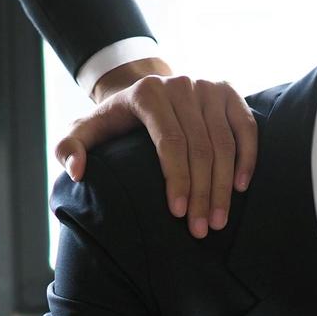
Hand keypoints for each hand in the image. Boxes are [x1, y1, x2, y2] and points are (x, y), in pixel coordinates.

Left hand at [56, 64, 257, 239]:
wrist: (147, 92)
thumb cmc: (117, 121)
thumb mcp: (85, 130)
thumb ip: (69, 147)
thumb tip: (76, 171)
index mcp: (147, 93)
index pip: (169, 142)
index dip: (177, 180)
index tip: (178, 214)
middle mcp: (180, 85)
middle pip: (200, 147)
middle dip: (202, 193)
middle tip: (202, 230)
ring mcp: (208, 87)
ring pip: (224, 143)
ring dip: (224, 187)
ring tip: (219, 221)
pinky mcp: (229, 93)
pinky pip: (246, 128)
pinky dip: (247, 159)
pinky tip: (240, 188)